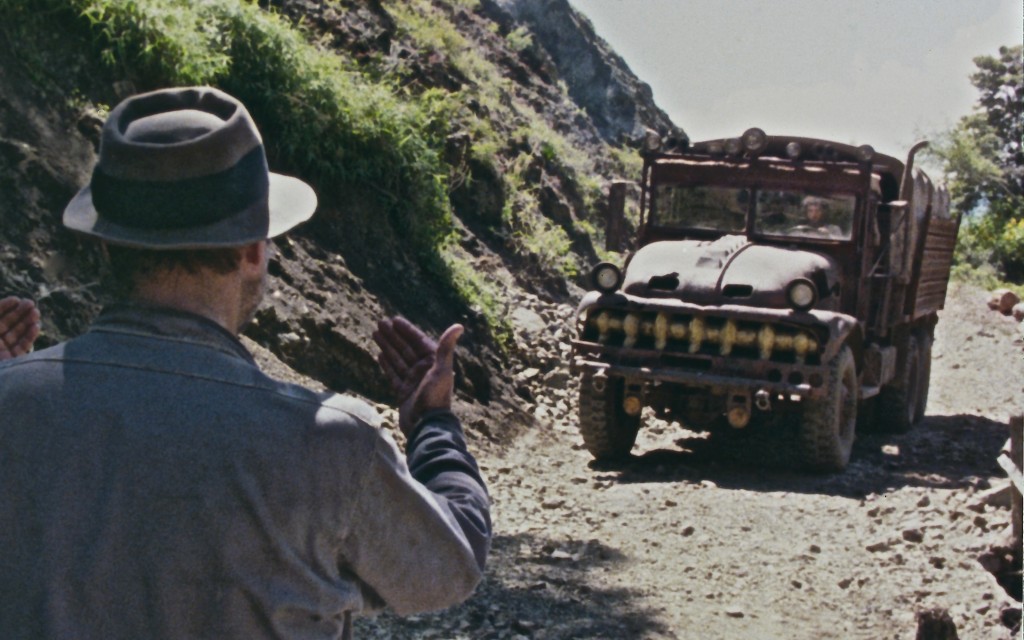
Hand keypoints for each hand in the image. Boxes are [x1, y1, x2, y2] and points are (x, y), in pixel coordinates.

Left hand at [0, 296, 40, 359]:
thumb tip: (7, 303)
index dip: (4, 307)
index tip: (16, 299)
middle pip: (7, 324)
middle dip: (19, 313)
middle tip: (30, 303)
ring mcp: (3, 351)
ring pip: (16, 334)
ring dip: (27, 322)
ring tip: (36, 312)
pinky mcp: (13, 360)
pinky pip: (22, 347)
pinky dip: (30, 336)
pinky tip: (36, 326)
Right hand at [373, 316, 461, 435]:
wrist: (426, 425)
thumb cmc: (435, 396)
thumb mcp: (441, 370)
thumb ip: (446, 347)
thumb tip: (459, 326)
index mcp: (433, 363)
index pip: (418, 341)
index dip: (406, 330)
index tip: (394, 320)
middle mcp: (423, 370)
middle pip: (405, 348)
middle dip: (393, 335)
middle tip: (380, 323)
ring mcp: (412, 381)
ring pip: (397, 359)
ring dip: (387, 346)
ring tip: (375, 334)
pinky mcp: (403, 392)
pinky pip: (393, 374)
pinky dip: (386, 364)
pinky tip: (379, 355)